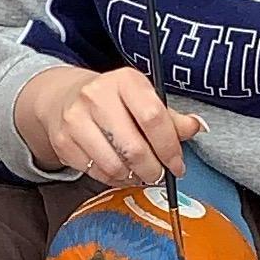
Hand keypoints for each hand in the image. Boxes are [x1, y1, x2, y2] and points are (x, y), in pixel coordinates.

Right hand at [15, 61, 201, 192]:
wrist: (63, 98)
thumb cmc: (112, 100)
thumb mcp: (142, 98)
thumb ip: (171, 117)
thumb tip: (197, 126)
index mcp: (125, 80)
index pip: (153, 117)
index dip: (169, 147)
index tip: (177, 165)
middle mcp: (97, 96)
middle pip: (134, 147)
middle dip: (152, 169)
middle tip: (159, 174)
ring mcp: (76, 119)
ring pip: (114, 165)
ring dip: (133, 177)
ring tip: (140, 174)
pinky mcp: (63, 141)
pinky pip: (96, 172)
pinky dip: (113, 179)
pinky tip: (120, 172)